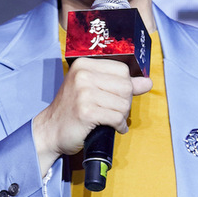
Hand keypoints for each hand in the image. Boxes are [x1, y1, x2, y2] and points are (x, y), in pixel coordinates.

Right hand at [33, 58, 151, 174]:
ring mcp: (83, 93)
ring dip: (122, 116)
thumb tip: (147, 82)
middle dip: (125, 103)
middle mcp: (83, 76)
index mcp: (84, 65)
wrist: (50, 131)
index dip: (126, 86)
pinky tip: (113, 128)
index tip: (117, 97)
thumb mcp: (93, 90)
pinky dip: (119, 126)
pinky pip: (117, 118)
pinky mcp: (86, 112)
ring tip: (111, 119)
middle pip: (126, 86)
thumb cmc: (72, 111)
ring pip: (123, 104)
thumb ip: (120, 83)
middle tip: (114, 111)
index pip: (122, 70)